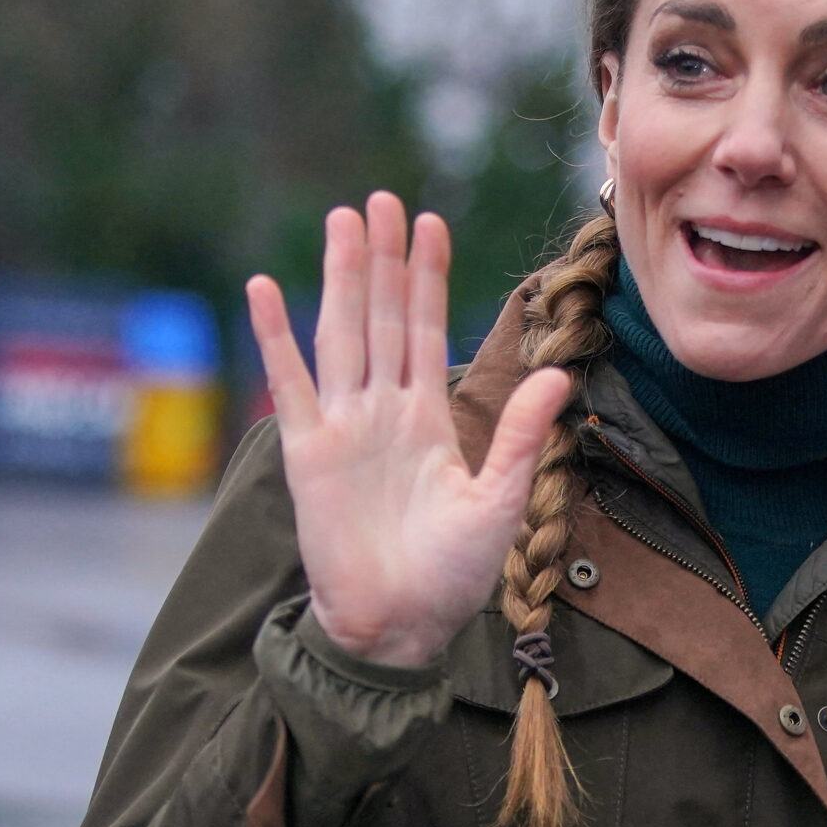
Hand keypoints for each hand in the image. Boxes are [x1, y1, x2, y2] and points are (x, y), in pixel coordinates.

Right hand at [247, 192, 573, 668]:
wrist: (400, 627)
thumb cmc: (453, 576)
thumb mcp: (500, 498)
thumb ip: (519, 433)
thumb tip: (560, 375)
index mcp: (428, 419)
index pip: (427, 330)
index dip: (429, 277)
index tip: (431, 222)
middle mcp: (383, 412)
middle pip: (383, 317)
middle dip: (383, 258)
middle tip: (381, 198)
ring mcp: (343, 427)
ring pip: (341, 334)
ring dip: (341, 278)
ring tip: (342, 221)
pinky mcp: (308, 452)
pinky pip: (290, 382)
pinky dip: (276, 335)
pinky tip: (266, 286)